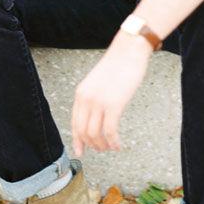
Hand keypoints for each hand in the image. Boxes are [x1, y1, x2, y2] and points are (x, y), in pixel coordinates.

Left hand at [71, 32, 152, 156]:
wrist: (128, 51)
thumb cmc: (117, 65)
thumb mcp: (98, 82)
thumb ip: (94, 97)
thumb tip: (96, 116)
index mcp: (81, 93)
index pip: (75, 123)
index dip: (77, 140)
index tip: (81, 152)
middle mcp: (86, 99)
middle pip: (83, 132)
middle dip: (92, 145)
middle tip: (101, 149)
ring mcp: (99, 102)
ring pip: (95, 134)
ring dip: (103, 145)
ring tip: (111, 147)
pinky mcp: (114, 104)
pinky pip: (110, 131)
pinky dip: (113, 142)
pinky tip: (118, 145)